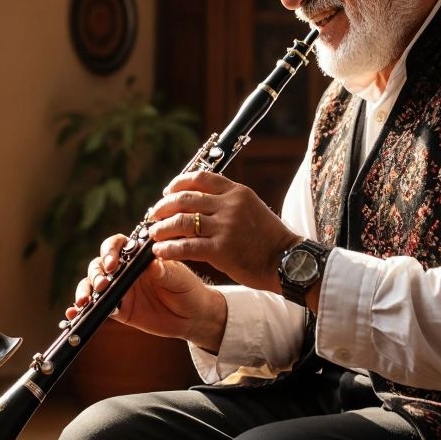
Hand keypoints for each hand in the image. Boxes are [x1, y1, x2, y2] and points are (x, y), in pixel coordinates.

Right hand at [68, 234, 227, 352]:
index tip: (113, 264)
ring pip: (92, 284)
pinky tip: (72, 313)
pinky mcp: (117, 309)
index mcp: (138, 256)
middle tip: (102, 285)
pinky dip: (81, 309)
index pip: (117, 245)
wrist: (192, 316)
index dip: (110, 251)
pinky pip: (95, 307)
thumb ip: (166, 271)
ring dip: (85, 290)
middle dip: (96, 273)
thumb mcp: (180, 279)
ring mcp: (119, 289)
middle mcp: (125, 270)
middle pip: (100, 264)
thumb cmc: (188, 290)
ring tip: (84, 301)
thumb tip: (152, 264)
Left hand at [146, 171, 301, 291]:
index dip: (177, 184)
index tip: (166, 192)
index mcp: (236, 192)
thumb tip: (197, 201)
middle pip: (184, 198)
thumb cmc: (267, 238)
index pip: (200, 178)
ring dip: (161, 228)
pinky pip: (186, 246)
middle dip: (163, 207)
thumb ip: (227, 202)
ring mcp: (225, 227)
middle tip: (153, 215)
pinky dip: (168, 249)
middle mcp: (229, 205)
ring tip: (154, 235)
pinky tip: (160, 252)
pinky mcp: (221, 250)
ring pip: (181, 221)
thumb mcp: (251, 208)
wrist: (287, 261)